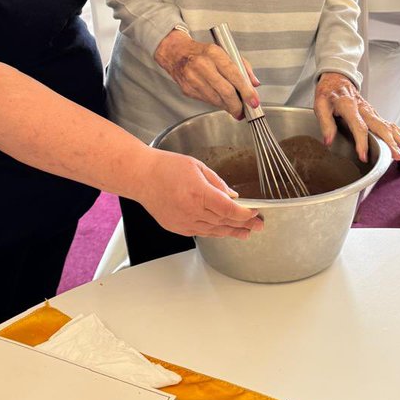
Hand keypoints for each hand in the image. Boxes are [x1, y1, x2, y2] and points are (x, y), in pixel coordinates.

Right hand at [137, 149, 263, 238]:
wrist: (141, 177)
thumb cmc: (166, 167)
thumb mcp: (197, 167)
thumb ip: (217, 183)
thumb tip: (231, 196)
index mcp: (198, 193)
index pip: (229, 209)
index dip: (244, 214)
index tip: (254, 213)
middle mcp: (191, 210)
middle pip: (224, 222)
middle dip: (243, 224)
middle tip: (258, 225)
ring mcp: (183, 221)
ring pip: (213, 231)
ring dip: (231, 232)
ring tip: (245, 233)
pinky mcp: (176, 227)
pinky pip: (200, 233)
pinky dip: (214, 232)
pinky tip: (223, 231)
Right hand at [154, 29, 259, 117]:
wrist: (177, 53)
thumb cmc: (203, 52)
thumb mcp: (224, 51)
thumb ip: (243, 67)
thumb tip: (254, 84)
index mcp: (214, 53)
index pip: (234, 74)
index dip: (246, 91)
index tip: (253, 101)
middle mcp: (202, 65)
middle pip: (225, 91)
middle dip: (237, 104)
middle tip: (244, 110)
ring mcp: (193, 79)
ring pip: (216, 99)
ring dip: (228, 106)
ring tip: (234, 107)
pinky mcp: (188, 90)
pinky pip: (207, 101)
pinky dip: (217, 103)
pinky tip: (221, 101)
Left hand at [314, 72, 399, 163]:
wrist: (337, 77)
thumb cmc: (328, 91)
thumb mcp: (320, 104)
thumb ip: (325, 123)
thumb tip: (328, 141)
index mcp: (349, 106)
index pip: (358, 126)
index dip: (361, 142)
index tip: (363, 156)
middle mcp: (364, 109)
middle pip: (380, 126)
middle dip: (390, 143)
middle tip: (397, 156)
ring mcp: (371, 111)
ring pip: (389, 126)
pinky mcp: (375, 114)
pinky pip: (391, 125)